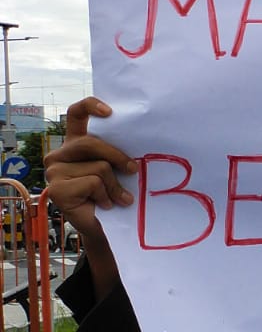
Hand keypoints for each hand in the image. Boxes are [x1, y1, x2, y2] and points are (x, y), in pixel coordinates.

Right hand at [44, 97, 134, 241]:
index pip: (76, 114)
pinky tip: (103, 204)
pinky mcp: (56, 189)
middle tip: (132, 170)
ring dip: (114, 185)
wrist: (104, 225)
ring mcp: (54, 171)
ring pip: (98, 167)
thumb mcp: (116, 169)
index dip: (90, 106)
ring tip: (115, 197)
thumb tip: (138, 147)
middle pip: (92, 143)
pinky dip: (105, 196)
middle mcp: (60, 153)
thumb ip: (117, 154)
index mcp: (76, 142)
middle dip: (118, 157)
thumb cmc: (112, 194)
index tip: (109, 111)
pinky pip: (93, 184)